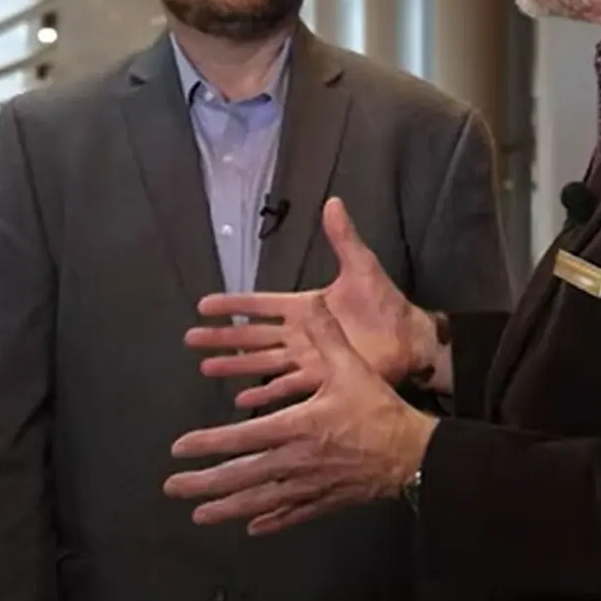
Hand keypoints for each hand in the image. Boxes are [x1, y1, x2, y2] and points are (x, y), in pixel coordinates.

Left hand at [164, 293, 437, 533]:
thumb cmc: (379, 409)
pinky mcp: (326, 500)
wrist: (415, 453)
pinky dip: (271, 520)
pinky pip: (293, 513)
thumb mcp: (352, 367)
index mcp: (298, 426)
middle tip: (172, 488)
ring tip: (199, 514)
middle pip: (243, 475)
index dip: (209, 443)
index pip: (243, 437)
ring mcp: (310, 485)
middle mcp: (297, 460)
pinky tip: (251, 528)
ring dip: (228, 508)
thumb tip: (313, 304)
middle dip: (205, 483)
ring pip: (261, 500)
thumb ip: (328, 336)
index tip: (179, 448)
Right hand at [184, 197, 441, 412]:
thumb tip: (333, 202)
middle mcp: (299, 334)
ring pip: (263, 362)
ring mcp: (308, 358)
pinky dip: (267, 393)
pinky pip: (288, 387)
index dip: (233, 304)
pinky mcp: (322, 379)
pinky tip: (243, 399)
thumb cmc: (385, 304)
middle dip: (222, 337)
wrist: (409, 339)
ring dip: (235, 366)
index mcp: (304, 307)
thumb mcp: (362, 267)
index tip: (203, 305)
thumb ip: (344, 238)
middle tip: (191, 339)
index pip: (259, 304)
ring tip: (207, 368)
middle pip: (252, 335)